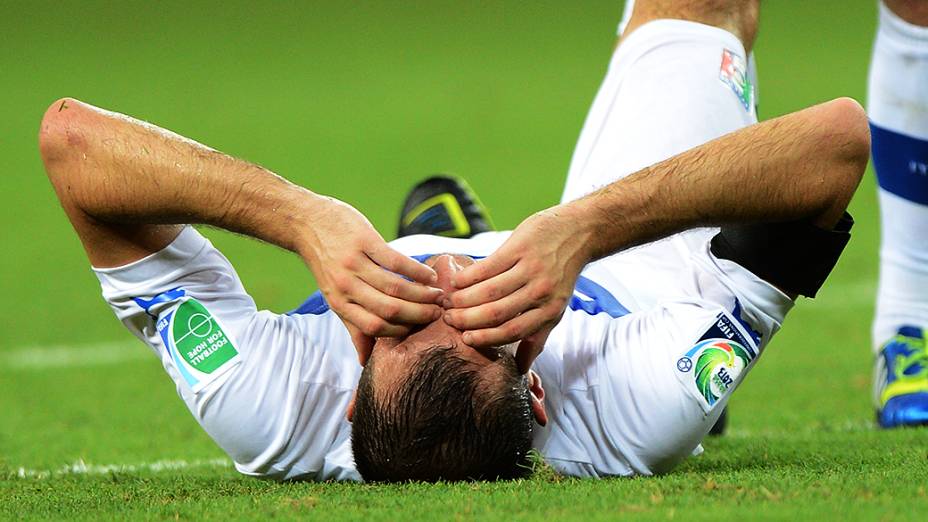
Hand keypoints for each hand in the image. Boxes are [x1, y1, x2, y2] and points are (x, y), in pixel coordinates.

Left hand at [299, 196, 442, 364]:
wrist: (309, 224)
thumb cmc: (327, 264)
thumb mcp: (335, 298)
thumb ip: (353, 327)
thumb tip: (364, 361)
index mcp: (340, 304)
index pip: (375, 327)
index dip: (402, 330)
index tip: (421, 328)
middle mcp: (346, 286)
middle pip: (389, 309)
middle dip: (418, 314)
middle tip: (438, 313)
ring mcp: (354, 263)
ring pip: (395, 286)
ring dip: (421, 293)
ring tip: (437, 295)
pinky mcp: (364, 241)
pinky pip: (396, 261)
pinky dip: (417, 271)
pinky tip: (429, 275)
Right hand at [443, 206, 591, 372]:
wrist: (577, 233)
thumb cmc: (560, 275)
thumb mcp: (555, 309)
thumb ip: (537, 337)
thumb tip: (521, 369)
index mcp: (549, 311)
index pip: (512, 332)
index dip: (485, 338)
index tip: (465, 339)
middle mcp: (541, 292)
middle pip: (496, 313)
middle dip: (467, 319)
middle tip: (450, 319)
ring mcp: (530, 268)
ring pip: (488, 291)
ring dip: (463, 299)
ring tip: (450, 301)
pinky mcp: (520, 248)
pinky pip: (487, 267)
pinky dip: (468, 277)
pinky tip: (457, 281)